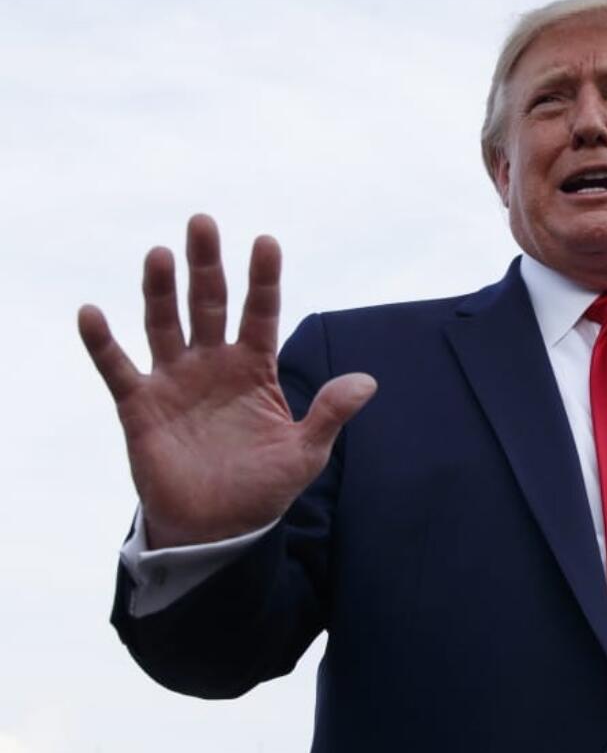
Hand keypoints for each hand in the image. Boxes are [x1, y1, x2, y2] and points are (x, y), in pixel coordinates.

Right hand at [79, 214, 376, 548]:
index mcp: (254, 368)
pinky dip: (102, 342)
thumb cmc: (263, 488)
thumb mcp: (305, 452)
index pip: (261, 313)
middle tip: (202, 222)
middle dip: (206, 265)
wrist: (218, 530)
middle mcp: (213, 364)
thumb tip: (368, 381)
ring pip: (165, 324)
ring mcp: (175, 381)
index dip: (263, 279)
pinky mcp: (140, 406)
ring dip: (160, 291)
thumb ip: (330, 413)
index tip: (267, 242)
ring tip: (160, 255)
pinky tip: (91, 312)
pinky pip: (117, 368)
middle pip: (210, 304)